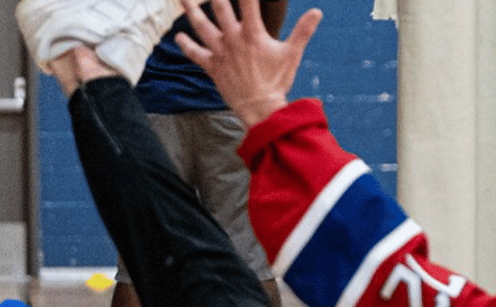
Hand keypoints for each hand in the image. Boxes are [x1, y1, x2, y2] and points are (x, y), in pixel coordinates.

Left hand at [176, 0, 321, 126]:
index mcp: (252, 34)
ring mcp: (220, 52)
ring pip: (201, 26)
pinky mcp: (212, 66)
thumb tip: (318, 11)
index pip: (247, 2)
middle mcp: (232, 39)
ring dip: (190, 10)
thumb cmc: (278, 81)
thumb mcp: (292, 54)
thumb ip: (303, 30)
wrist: (260, 107)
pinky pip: (195, 53)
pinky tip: (178, 37)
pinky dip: (186, 45)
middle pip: (219, 8)